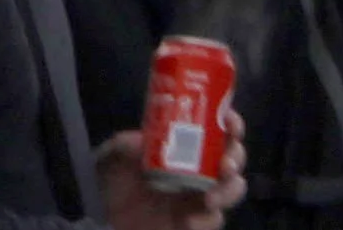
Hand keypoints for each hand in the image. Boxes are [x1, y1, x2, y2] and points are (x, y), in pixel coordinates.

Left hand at [98, 111, 242, 229]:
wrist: (105, 222)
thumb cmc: (113, 186)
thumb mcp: (112, 158)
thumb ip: (123, 146)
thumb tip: (140, 141)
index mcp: (187, 148)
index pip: (219, 131)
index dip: (231, 124)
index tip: (229, 122)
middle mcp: (201, 170)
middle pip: (234, 158)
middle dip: (237, 157)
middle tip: (226, 163)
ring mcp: (200, 197)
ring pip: (233, 189)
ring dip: (229, 190)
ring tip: (210, 198)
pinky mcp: (196, 222)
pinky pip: (214, 220)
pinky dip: (206, 219)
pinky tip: (189, 220)